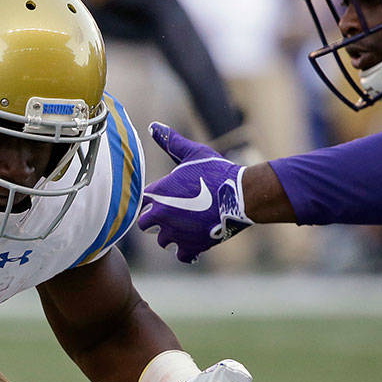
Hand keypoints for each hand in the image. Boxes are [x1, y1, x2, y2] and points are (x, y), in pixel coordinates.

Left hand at [137, 122, 251, 263]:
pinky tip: (193, 243)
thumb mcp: (192, 153)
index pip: (140, 201)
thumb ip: (171, 141)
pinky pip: (181, 255)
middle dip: (155, 219)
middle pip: (145, 224)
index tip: (162, 197)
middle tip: (172, 213)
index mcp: (158, 193)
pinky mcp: (191, 247)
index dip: (151, 199)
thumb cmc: (216, 171)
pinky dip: (186, 251)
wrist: (241, 196)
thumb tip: (153, 126)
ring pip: (162, 240)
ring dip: (170, 235)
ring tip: (185, 226)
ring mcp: (175, 234)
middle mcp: (161, 216)